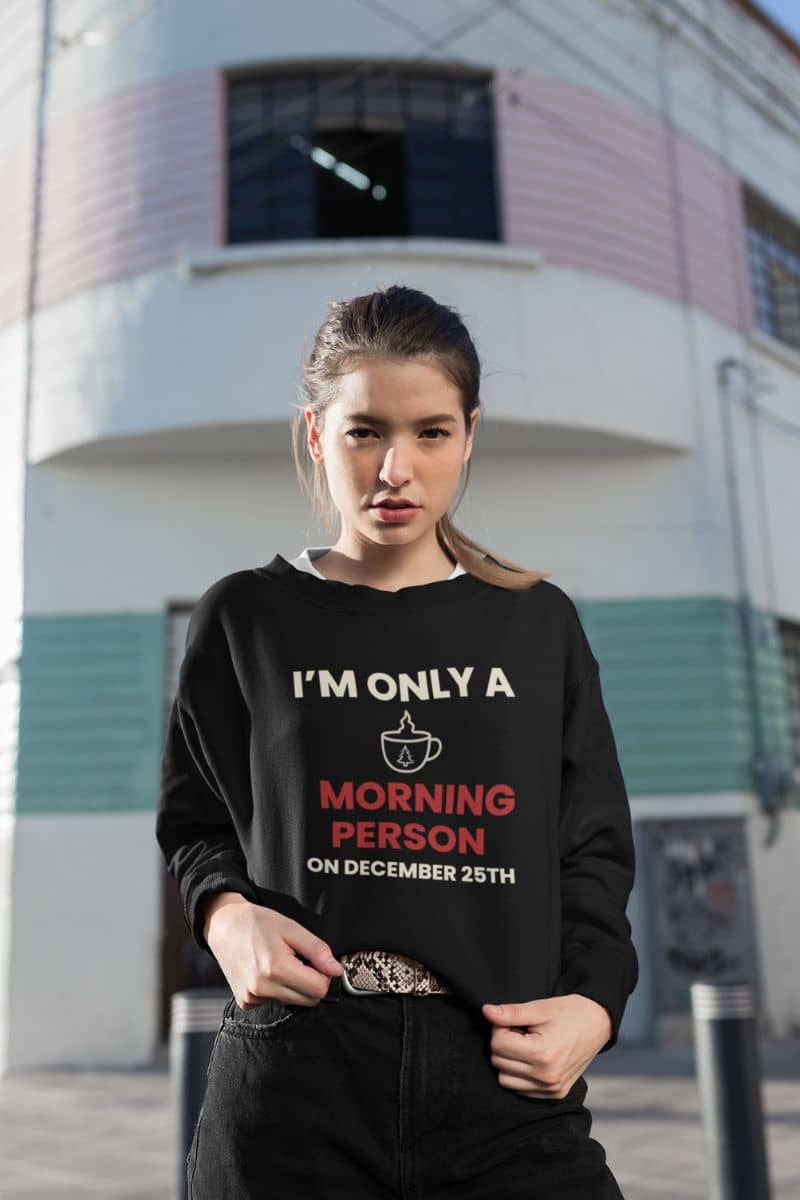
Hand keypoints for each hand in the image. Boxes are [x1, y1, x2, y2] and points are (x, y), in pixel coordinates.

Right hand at [203, 892, 343, 1009]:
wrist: (223, 925)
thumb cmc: (258, 922)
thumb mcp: (291, 928)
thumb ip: (317, 950)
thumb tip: (337, 971)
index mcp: (275, 968)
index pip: (319, 989)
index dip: (323, 974)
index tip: (314, 959)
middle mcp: (262, 988)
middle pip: (308, 1001)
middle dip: (311, 982)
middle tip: (298, 959)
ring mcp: (251, 998)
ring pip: (292, 1002)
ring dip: (294, 986)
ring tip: (279, 962)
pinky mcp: (245, 1003)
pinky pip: (275, 1002)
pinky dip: (278, 989)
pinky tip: (266, 971)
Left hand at [480, 994, 612, 1098]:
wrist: (598, 1023)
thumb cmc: (570, 1012)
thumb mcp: (541, 1008)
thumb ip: (511, 1012)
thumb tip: (486, 1011)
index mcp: (543, 1054)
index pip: (498, 1044)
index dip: (500, 1027)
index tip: (513, 1020)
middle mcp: (547, 1077)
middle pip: (499, 1062)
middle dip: (504, 1043)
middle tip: (521, 1031)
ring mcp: (551, 1089)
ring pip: (505, 1079)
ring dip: (509, 1060)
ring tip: (526, 1044)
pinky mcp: (555, 1094)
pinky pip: (520, 1089)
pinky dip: (519, 1074)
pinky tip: (532, 1058)